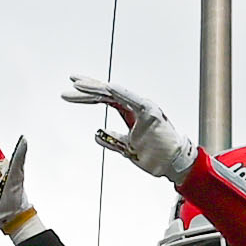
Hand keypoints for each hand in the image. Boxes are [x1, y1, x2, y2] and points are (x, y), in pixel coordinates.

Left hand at [64, 79, 199, 187]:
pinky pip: (133, 101)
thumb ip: (112, 140)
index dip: (88, 95)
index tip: (72, 91)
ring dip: (96, 89)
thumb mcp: (126, 148)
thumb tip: (97, 134)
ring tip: (78, 84)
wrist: (175, 163)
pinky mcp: (151, 113)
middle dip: (87, 89)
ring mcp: (143, 108)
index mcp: (131, 112)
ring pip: (115, 94)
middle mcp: (136, 107)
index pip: (106, 99)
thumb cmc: (156, 155)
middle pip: (107, 94)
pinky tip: (108, 87)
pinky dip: (122, 93)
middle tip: (71, 82)